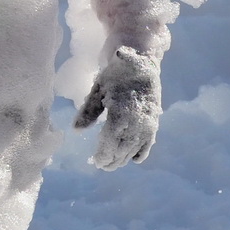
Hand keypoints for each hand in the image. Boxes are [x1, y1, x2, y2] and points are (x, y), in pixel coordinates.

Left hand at [74, 46, 161, 169]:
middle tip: (102, 166)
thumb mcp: (98, 88)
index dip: (103, 153)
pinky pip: (149, 142)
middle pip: (123, 148)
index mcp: (120, 112)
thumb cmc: (115, 74)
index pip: (110, 140)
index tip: (96, 161)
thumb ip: (88, 111)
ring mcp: (147, 122)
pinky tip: (135, 159)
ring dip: (124, 157)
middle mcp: (136, 121)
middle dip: (112, 159)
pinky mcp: (154, 121)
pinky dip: (142, 151)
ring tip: (114, 165)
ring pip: (135, 147)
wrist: (142, 63)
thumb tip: (75, 130)